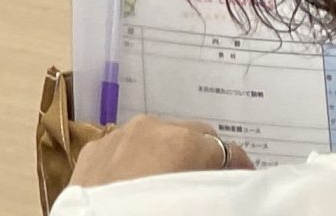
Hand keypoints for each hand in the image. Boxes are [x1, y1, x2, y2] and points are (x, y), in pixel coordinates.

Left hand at [69, 116, 251, 185]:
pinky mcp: (93, 148)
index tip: (243, 185)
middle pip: (191, 134)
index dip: (239, 169)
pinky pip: (125, 147)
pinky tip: (139, 182)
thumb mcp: (199, 203)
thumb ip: (215, 188)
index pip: (227, 149)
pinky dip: (137, 159)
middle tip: (212, 183)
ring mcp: (117, 134)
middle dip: (206, 156)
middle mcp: (149, 127)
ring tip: (174, 182)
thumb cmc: (155, 213)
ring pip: (155, 136)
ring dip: (169, 153)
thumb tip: (226, 189)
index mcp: (182, 141)